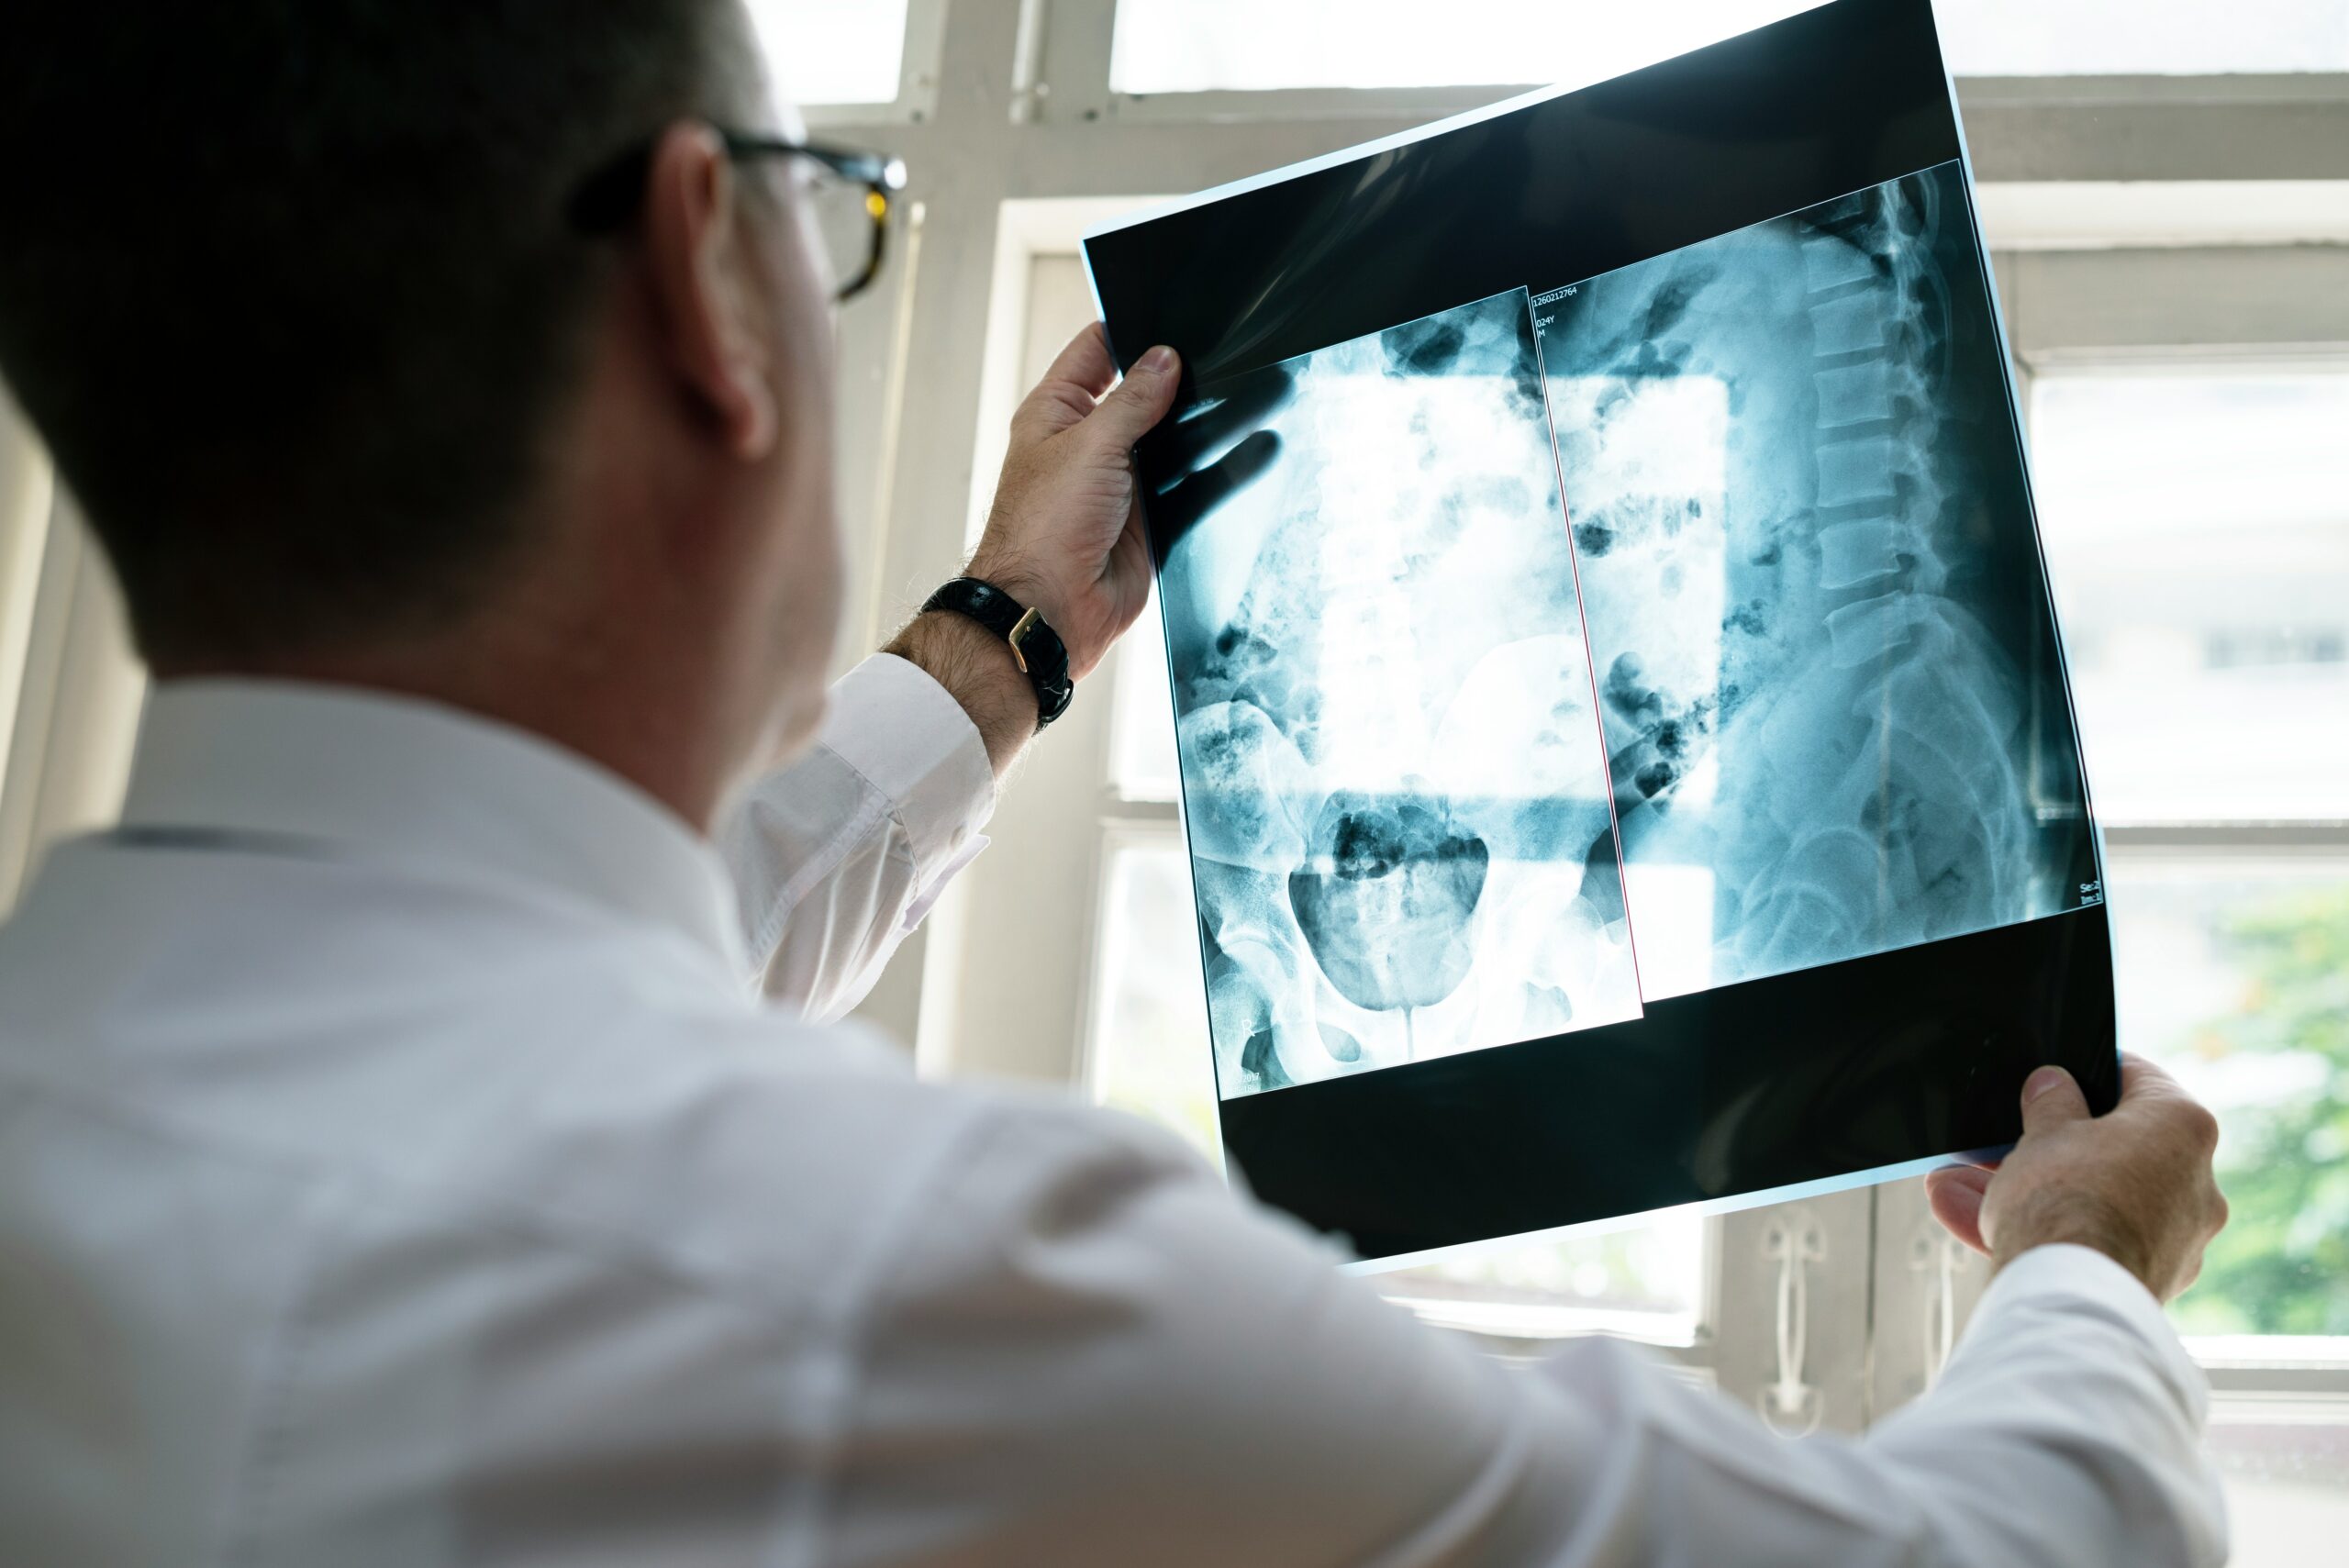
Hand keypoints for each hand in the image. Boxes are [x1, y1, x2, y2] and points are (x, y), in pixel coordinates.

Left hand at [969, 325, 1285, 680]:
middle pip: (1139, 394)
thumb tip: (1165, 359)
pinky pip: (1187, 486)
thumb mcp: (1090, 445)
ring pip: (1168, 441)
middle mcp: (1088, 444)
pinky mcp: (1148, 519)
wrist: (1053, 608)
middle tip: (1216, 357)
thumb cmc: (1043, 529)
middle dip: (1173, 380)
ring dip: (1196, 427)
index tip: (1172, 317)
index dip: (1130, 331)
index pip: (1095, 352)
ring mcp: (1119, 481)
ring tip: (1242, 394)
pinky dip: (1213, 472)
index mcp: (1057, 413)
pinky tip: (1245, 450)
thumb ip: (1133, 400)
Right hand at [1925, 1053, 2228, 1302]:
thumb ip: (2051, 1101)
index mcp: (2182, 1127)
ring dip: (2031, 1191)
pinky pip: (2093, 1242)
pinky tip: (1974, 1223)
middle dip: (2047, 1144)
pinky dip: (2045, 1232)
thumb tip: (2054, 1084)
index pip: (2139, 1079)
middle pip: (2113, 1148)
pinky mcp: (2153, 1278)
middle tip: (1999, 1141)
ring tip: (1958, 1188)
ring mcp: (2179, 1237)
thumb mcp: (2043, 1131)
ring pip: (2095, 1199)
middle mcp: (2197, 1182)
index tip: (2059, 1075)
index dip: (2091, 1071)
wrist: (2067, 1295)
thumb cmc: (2064, 1200)